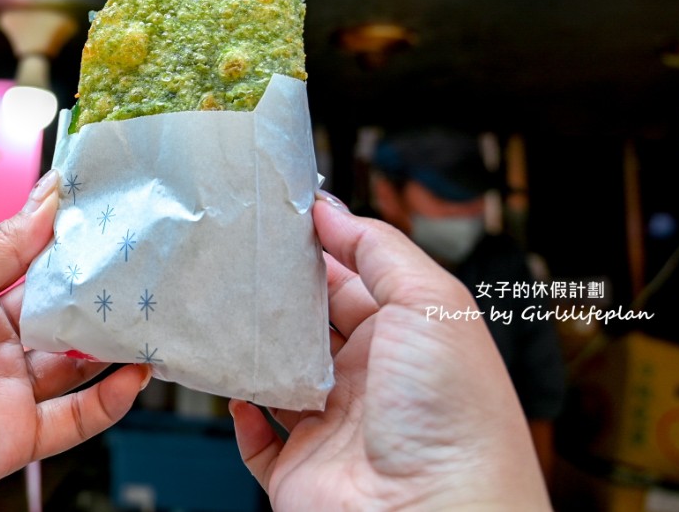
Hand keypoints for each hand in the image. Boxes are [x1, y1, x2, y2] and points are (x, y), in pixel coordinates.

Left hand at [0, 170, 149, 510]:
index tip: (112, 207)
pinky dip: (109, 400)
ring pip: (78, 361)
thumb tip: (48, 201)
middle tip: (150, 259)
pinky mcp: (11, 439)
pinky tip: (134, 374)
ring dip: (115, 339)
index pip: (32, 260)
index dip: (70, 238)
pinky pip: (74, 420)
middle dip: (104, 286)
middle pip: (63, 309)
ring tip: (156, 311)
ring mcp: (3, 390)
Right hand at [229, 195, 550, 510]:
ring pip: (276, 373)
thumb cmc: (455, 417)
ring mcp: (333, 425)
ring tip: (224, 311)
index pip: (353, 279)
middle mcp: (370, 380)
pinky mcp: (300, 468)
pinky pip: (258, 439)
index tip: (277, 217)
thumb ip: (378, 249)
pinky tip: (233, 387)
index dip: (318, 248)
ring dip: (251, 346)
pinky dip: (240, 413)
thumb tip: (329, 210)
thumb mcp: (431, 303)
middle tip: (238, 256)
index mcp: (407, 337)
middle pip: (310, 323)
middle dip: (276, 292)